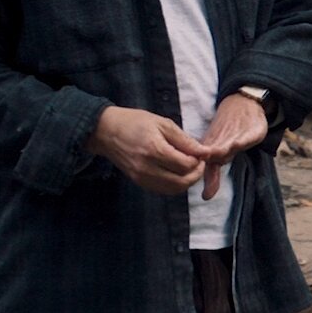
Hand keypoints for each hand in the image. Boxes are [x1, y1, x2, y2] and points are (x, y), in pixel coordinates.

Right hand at [86, 106, 213, 195]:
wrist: (106, 131)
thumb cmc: (135, 122)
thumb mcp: (163, 124)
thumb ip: (185, 140)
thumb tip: (204, 151)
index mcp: (154, 149)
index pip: (186, 165)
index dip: (199, 161)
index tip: (201, 153)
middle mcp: (147, 167)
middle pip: (182, 182)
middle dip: (196, 174)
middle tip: (199, 162)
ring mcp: (141, 177)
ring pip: (173, 189)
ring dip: (187, 181)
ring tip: (189, 167)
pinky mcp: (138, 182)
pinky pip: (162, 190)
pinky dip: (174, 184)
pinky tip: (177, 172)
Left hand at [198, 93, 268, 200]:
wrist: (241, 105)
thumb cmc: (226, 134)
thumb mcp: (218, 154)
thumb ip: (213, 176)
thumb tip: (206, 197)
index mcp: (210, 147)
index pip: (204, 158)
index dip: (200, 164)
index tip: (198, 172)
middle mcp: (222, 141)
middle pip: (215, 150)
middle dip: (210, 155)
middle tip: (206, 160)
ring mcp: (237, 135)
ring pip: (229, 141)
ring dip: (223, 147)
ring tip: (219, 152)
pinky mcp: (253, 131)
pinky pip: (248, 135)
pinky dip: (243, 139)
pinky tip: (239, 143)